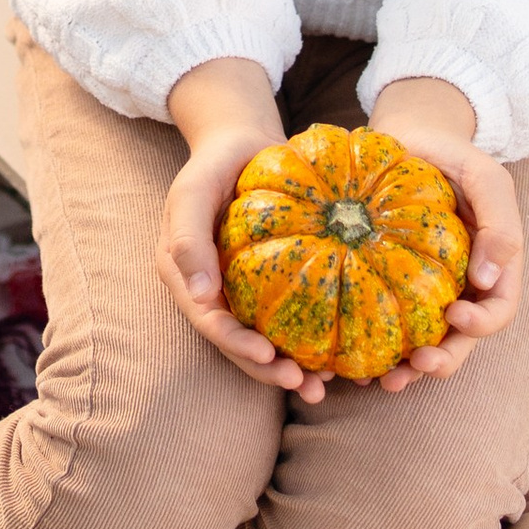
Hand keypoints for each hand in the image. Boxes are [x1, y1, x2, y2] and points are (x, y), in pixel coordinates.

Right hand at [158, 59, 328, 402]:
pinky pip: (291, 315)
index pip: (210, 323)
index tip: (269, 355)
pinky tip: (341, 355)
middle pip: (239, 343)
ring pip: (266, 338)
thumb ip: (187, 237)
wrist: (242, 143)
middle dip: (269, 369)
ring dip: (292, 365)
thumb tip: (198, 293)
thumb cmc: (213, 164)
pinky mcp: (272, 282)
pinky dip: (312, 336)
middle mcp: (214, 293)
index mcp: (187, 279)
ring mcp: (243, 291)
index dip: (237, 346)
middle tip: (307, 385)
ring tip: (326, 385)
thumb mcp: (192, 191)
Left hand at [361, 77, 521, 390]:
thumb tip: (487, 281)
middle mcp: (461, 288)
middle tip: (414, 368)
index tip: (455, 317)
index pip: (497, 310)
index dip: (481, 324)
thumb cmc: (453, 154)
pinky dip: (371, 344)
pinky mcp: (387, 284)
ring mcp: (425, 290)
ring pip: (422, 342)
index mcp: (492, 268)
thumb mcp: (486, 178)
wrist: (411, 135)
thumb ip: (499, 224)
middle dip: (441, 363)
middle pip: (459, 342)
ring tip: (381, 379)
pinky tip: (348, 358)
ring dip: (406, 368)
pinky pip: (383, 321)